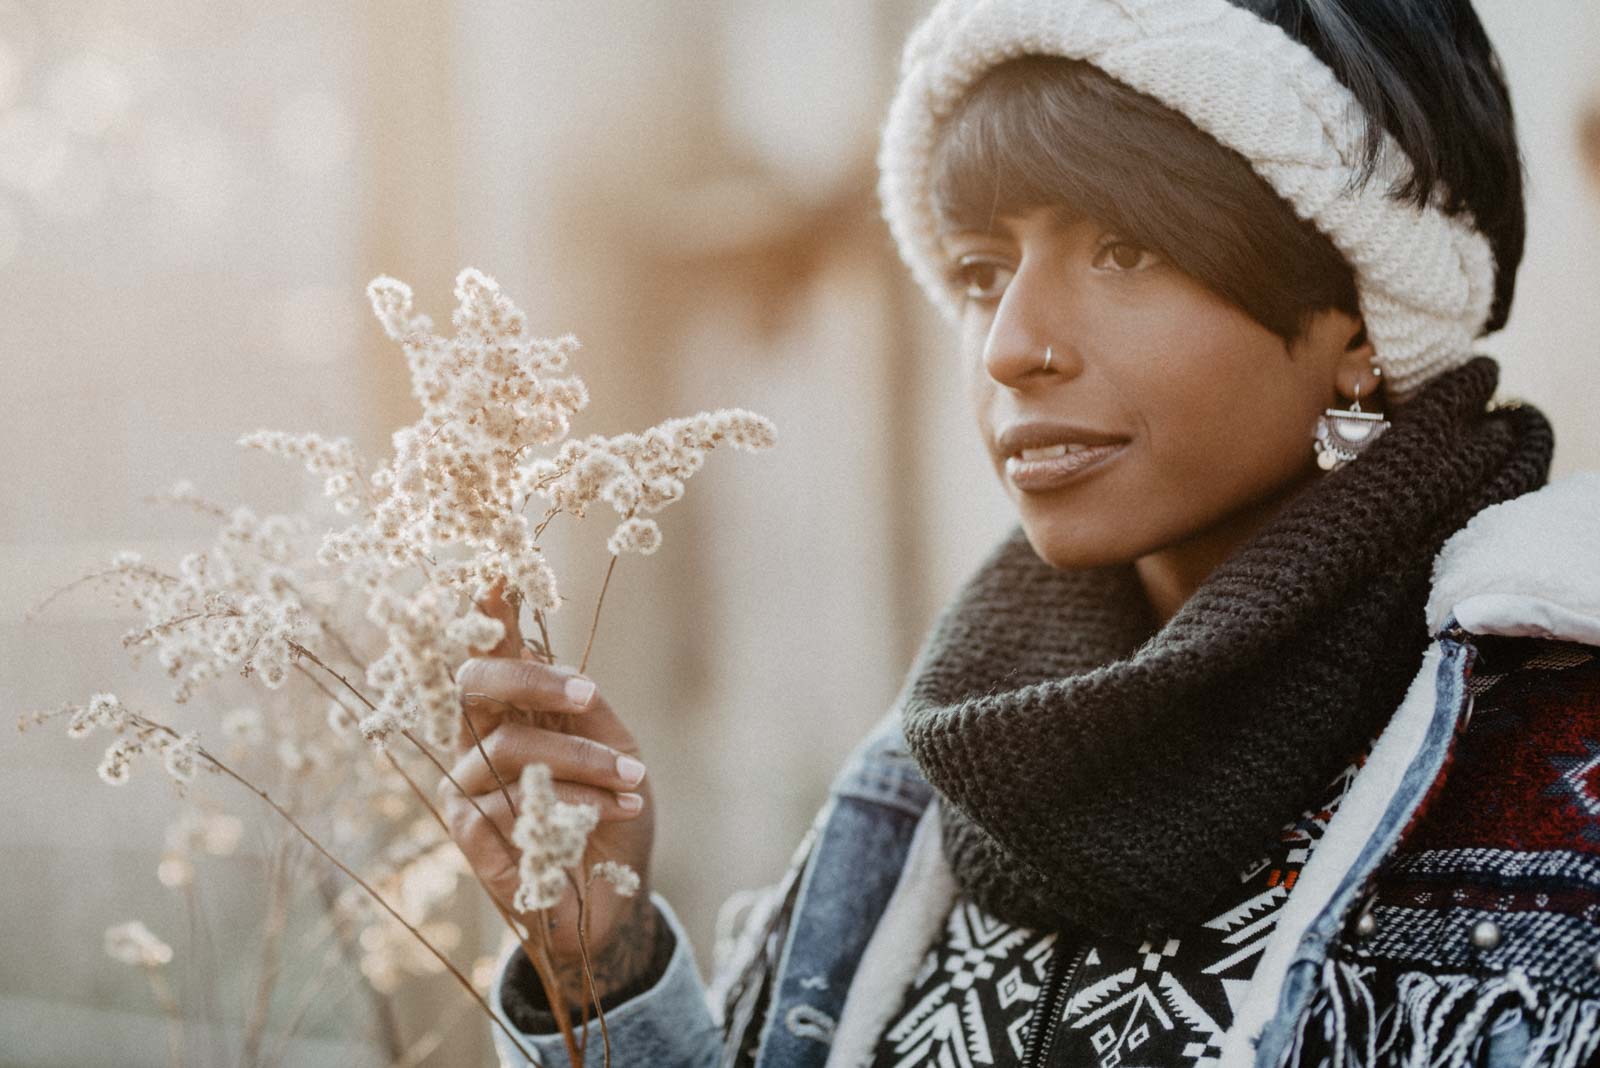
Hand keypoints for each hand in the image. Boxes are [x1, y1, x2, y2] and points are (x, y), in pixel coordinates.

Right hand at [441, 583, 658, 1003]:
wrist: (616, 901)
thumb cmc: (614, 817)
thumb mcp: (618, 751)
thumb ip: (585, 709)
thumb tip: (558, 663)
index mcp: (514, 712)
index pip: (492, 654)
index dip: (489, 616)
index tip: (500, 573)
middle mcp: (480, 742)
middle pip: (475, 685)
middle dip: (531, 680)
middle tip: (586, 693)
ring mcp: (469, 789)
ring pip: (510, 753)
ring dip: (582, 765)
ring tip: (632, 784)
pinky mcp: (471, 839)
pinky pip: (507, 810)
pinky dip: (568, 810)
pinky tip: (602, 821)